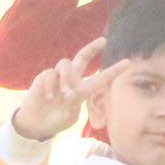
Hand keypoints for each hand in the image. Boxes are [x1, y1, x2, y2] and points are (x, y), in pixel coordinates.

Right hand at [12, 38, 126, 141]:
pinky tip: (49, 96)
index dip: (113, 71)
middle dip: (93, 48)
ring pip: (66, 63)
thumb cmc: (56, 120)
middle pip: (83, 57)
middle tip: (104, 41)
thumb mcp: (70, 117)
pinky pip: (50, 74)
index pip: (101, 78)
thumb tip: (70, 93)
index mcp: (83, 90)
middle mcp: (72, 79)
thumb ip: (72, 105)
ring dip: (67, 77)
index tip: (127, 63)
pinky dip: (51, 85)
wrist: (37, 123)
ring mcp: (58, 76)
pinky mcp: (44, 76)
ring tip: (64, 92)